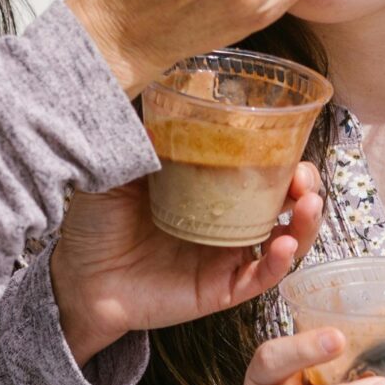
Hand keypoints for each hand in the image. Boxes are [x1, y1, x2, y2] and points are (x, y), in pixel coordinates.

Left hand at [50, 164, 323, 363]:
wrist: (76, 277)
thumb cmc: (97, 221)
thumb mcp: (119, 169)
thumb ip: (144, 137)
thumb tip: (163, 94)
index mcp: (209, 190)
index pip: (260, 169)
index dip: (284, 157)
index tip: (290, 143)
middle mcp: (226, 223)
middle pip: (285, 205)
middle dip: (306, 188)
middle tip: (304, 179)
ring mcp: (225, 257)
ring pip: (285, 242)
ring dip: (305, 224)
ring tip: (308, 206)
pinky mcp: (219, 290)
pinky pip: (259, 279)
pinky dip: (279, 264)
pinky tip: (284, 246)